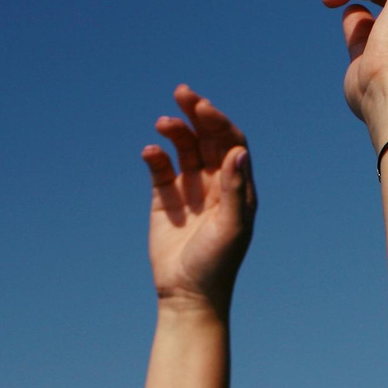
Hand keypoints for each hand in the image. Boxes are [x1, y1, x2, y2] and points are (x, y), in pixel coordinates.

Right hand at [142, 85, 254, 312]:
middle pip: (207, 138)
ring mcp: (189, 189)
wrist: (187, 294)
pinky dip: (155, 156)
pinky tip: (150, 152)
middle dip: (196, 113)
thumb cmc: (217, 264)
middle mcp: (215, 183)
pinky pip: (160, 168)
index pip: (230, 143)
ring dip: (175, 130)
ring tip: (163, 123)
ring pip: (183, 148)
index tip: (202, 107)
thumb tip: (237, 151)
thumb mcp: (232, 227)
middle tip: (182, 92)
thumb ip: (234, 189)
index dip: (218, 122)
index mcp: (237, 187)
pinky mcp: (164, 199)